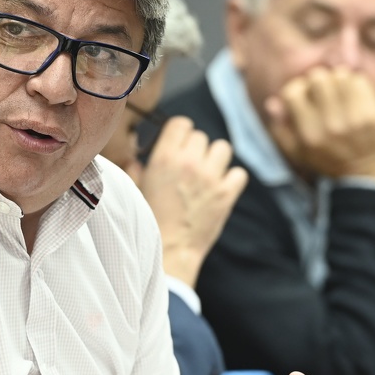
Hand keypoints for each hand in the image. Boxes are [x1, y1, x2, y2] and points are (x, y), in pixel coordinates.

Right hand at [137, 117, 247, 286]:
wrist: (169, 250)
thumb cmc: (149, 221)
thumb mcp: (136, 190)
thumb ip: (135, 170)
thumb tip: (135, 160)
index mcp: (164, 157)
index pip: (181, 123)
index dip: (180, 133)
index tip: (178, 144)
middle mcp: (189, 162)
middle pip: (201, 136)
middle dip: (195, 149)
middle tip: (189, 167)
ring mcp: (210, 178)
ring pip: (223, 148)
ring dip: (215, 159)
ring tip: (206, 174)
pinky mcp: (226, 194)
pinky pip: (239, 173)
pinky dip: (232, 179)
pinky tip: (220, 188)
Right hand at [264, 67, 374, 188]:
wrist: (365, 174)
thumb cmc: (328, 161)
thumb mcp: (297, 152)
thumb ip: (280, 128)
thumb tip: (272, 103)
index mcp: (307, 134)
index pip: (292, 93)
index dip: (298, 88)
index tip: (306, 94)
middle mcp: (328, 126)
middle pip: (318, 78)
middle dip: (320, 81)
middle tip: (326, 91)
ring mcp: (352, 120)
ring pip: (340, 76)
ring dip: (339, 80)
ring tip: (341, 91)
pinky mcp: (372, 115)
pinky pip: (360, 82)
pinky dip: (357, 83)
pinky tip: (355, 94)